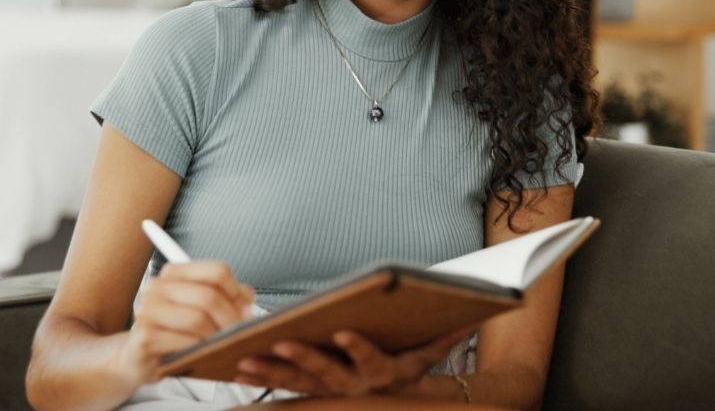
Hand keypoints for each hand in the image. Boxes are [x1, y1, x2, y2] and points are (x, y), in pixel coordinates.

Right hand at [113, 261, 255, 386]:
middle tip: (238, 334)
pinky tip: (202, 354)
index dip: (236, 292)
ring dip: (216, 337)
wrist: (136, 356)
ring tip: (221, 345)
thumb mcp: (200, 309)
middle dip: (230, 319)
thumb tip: (247, 299)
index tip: (243, 308)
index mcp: (174, 273)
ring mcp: (147, 311)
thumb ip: (227, 298)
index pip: (217, 271)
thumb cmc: (172, 331)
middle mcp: (157, 287)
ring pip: (197, 319)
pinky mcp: (145, 337)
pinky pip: (183, 342)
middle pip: (209, 296)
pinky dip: (199, 350)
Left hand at [232, 325, 475, 396]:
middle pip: (326, 375)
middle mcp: (354, 387)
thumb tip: (476, 312)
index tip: (343, 332)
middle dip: (302, 358)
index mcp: (383, 372)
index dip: (357, 348)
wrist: (399, 402)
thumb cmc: (411, 366)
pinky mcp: (311, 390)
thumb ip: (450, 333)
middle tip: (280, 342)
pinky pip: (283, 386)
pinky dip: (261, 377)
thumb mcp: (431, 351)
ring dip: (271, 372)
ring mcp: (330, 391)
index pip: (370, 361)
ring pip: (298, 383)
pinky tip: (238, 365)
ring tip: (244, 358)